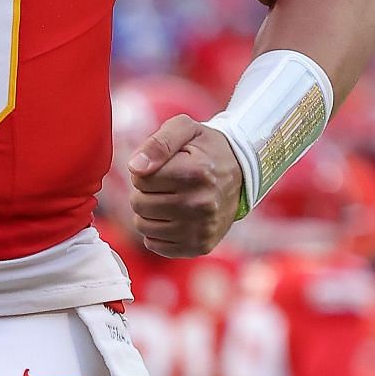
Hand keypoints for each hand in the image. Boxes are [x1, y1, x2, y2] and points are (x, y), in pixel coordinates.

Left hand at [127, 115, 242, 256]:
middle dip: (145, 191)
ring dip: (149, 212)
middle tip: (165, 184)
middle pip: (139, 203)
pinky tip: (173, 217)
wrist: (239, 175)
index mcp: (196, 172)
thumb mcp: (184, 129)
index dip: (145, 170)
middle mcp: (202, 204)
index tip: (163, 167)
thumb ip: (158, 143)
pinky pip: (155, 245)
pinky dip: (157, 231)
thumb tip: (135, 168)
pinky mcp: (200, 246)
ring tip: (169, 199)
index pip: (140, 178)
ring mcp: (202, 229)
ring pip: (143, 226)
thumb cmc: (204, 149)